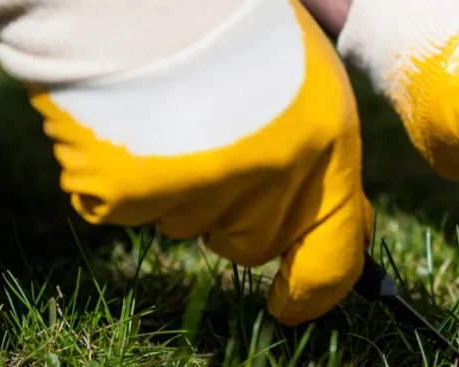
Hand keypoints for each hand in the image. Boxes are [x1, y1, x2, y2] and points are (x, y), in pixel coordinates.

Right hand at [25, 0, 370, 324]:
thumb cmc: (226, 18)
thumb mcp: (305, 79)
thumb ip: (320, 158)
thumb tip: (336, 225)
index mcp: (323, 145)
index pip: (331, 254)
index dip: (313, 290)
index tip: (293, 303)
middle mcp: (268, 179)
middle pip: (252, 242)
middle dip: (237, 210)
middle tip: (214, 142)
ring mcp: (196, 190)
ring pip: (190, 224)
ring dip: (180, 185)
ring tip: (170, 111)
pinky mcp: (126, 194)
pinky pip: (126, 209)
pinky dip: (121, 175)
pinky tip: (127, 120)